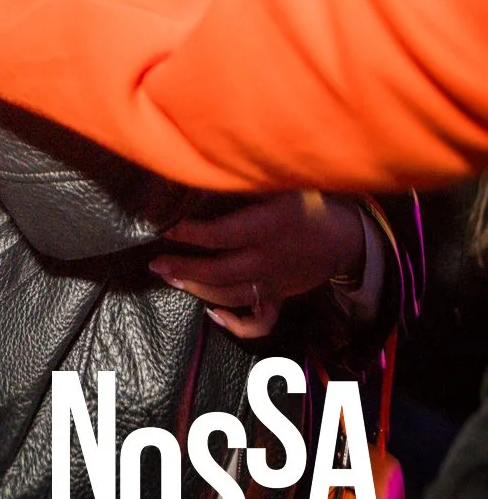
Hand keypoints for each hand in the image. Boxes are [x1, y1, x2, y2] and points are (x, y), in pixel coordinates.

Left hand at [150, 192, 365, 340]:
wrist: (342, 238)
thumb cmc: (304, 203)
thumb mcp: (280, 184)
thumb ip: (246, 182)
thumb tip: (205, 173)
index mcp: (266, 227)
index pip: (220, 235)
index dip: (190, 233)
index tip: (164, 228)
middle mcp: (267, 259)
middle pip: (219, 272)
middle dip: (184, 269)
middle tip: (156, 264)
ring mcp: (273, 283)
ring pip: (230, 295)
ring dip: (198, 290)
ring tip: (171, 279)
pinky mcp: (278, 297)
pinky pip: (260, 322)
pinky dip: (236, 325)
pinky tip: (213, 315)